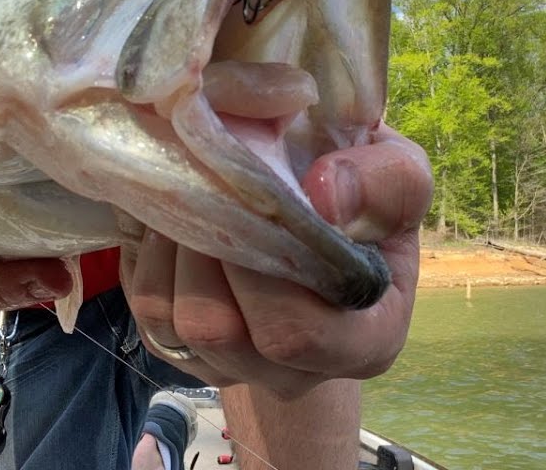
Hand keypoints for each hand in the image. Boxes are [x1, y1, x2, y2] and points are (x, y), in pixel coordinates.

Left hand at [120, 124, 431, 397]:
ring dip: (171, 246)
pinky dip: (149, 256)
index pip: (296, 332)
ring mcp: (235, 369)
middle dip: (202, 248)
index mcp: (366, 342)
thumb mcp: (397, 173)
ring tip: (187, 186)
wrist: (318, 209)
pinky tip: (172, 213)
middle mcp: (298, 374)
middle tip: (203, 177)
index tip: (249, 192)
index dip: (259, 266)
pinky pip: (148, 313)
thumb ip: (385, 181)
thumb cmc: (361, 192)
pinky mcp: (184, 352)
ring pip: (175, 323)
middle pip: (221, 331)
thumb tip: (326, 195)